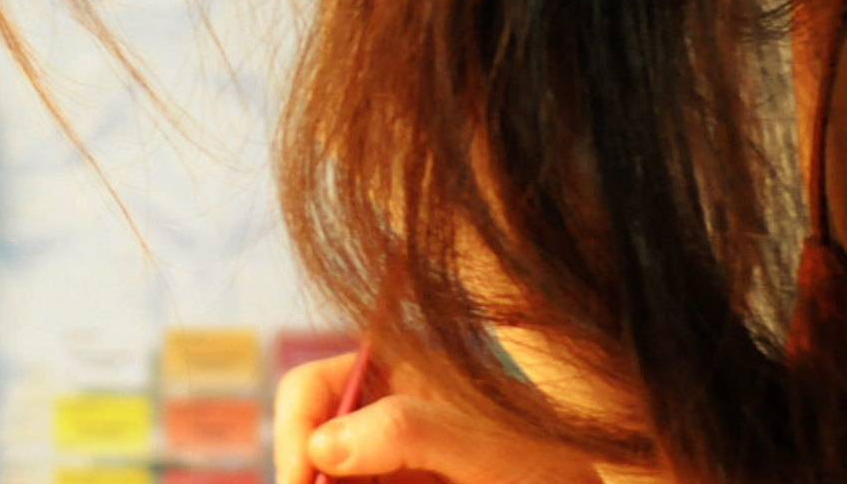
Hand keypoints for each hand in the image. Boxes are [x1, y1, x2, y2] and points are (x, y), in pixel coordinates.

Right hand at [273, 351, 603, 483]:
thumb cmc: (552, 472)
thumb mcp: (491, 448)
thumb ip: (411, 431)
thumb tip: (323, 444)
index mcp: (397, 373)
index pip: (310, 390)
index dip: (294, 438)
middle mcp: (380, 415)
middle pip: (305, 445)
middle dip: (306, 476)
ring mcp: (385, 462)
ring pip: (327, 476)